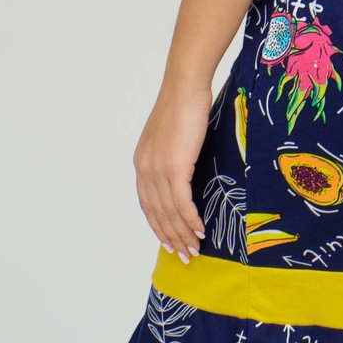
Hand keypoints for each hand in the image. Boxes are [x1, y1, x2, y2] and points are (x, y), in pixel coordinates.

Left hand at [133, 83, 210, 263]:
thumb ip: (174, 155)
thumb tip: (186, 169)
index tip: (170, 241)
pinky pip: (182, 202)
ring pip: (169, 212)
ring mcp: (158, 170)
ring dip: (183, 234)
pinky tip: (200, 230)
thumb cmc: (184, 104)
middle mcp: (145, 170)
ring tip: (195, 249)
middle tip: (185, 255)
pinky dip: (190, 219)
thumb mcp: (174, 135)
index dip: (158, 225)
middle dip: (171, 237)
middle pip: (157, 213)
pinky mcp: (174, 168)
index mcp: (142, 163)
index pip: (148, 203)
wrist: (185, 86)